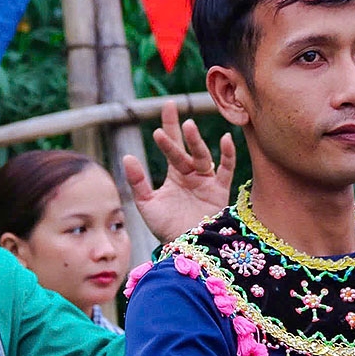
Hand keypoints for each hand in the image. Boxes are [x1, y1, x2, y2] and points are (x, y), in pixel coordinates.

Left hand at [123, 101, 235, 242]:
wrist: (187, 249)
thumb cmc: (167, 229)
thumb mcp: (147, 204)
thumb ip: (138, 181)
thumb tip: (127, 156)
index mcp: (175, 174)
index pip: (170, 145)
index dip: (168, 127)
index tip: (166, 106)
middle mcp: (191, 174)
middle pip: (185, 147)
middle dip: (178, 128)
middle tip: (172, 107)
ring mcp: (207, 181)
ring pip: (200, 156)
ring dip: (195, 141)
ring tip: (187, 126)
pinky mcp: (220, 190)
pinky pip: (226, 169)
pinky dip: (227, 154)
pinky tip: (225, 139)